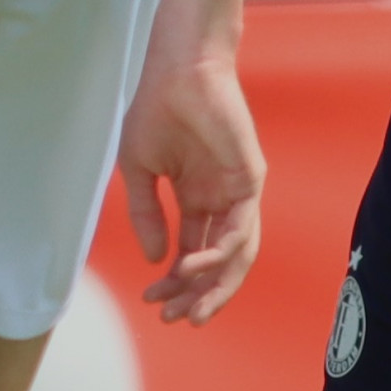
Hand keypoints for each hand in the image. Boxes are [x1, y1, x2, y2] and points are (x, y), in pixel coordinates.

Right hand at [116, 33, 262, 325]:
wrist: (174, 70)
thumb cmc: (156, 110)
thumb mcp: (140, 172)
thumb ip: (147, 215)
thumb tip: (156, 260)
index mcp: (197, 199)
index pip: (192, 254)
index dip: (174, 283)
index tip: (151, 302)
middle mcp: (221, 200)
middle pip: (219, 263)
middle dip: (198, 295)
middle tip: (175, 319)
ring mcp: (238, 192)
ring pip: (237, 255)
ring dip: (213, 286)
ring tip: (189, 308)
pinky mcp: (250, 179)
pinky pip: (241, 229)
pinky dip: (219, 253)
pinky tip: (192, 266)